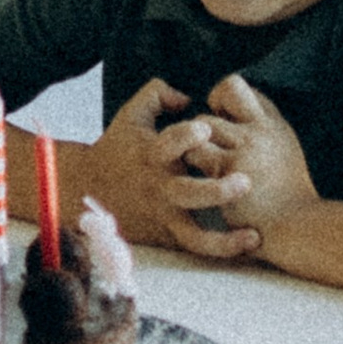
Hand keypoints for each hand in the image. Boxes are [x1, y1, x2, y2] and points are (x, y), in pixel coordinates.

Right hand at [86, 75, 261, 260]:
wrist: (89, 189)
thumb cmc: (119, 146)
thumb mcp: (133, 113)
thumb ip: (159, 94)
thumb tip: (188, 98)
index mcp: (152, 155)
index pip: (168, 145)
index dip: (186, 136)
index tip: (206, 127)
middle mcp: (160, 188)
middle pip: (188, 196)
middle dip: (217, 191)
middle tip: (245, 183)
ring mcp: (165, 215)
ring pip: (194, 235)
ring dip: (224, 239)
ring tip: (253, 234)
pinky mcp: (169, 235)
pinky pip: (197, 247)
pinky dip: (223, 249)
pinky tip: (250, 244)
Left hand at [183, 73, 319, 243]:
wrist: (300, 230)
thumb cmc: (289, 199)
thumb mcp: (283, 151)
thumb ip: (261, 130)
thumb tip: (231, 111)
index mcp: (274, 123)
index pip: (239, 88)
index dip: (224, 101)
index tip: (225, 126)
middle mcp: (261, 129)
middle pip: (224, 92)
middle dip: (208, 120)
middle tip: (210, 145)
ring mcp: (245, 147)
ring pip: (201, 125)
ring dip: (196, 145)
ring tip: (203, 167)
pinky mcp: (228, 170)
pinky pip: (196, 153)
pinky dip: (193, 166)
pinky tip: (201, 182)